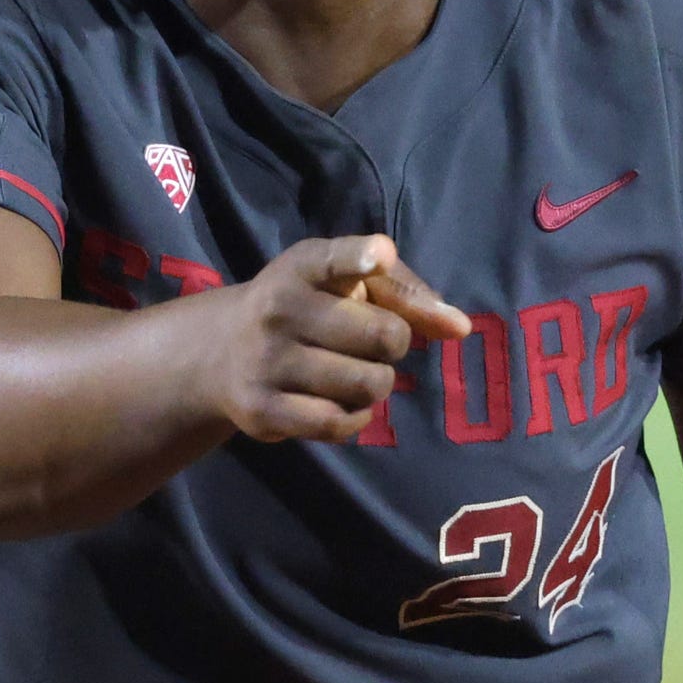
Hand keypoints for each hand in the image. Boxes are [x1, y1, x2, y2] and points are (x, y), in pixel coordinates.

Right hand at [190, 234, 468, 442]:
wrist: (222, 352)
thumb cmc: (311, 307)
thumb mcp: (350, 283)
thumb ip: (407, 294)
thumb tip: (459, 328)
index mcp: (304, 266)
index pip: (336, 259)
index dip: (362, 258)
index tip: (378, 258)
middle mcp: (279, 309)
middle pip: (383, 336)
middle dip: (395, 343)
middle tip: (375, 342)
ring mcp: (267, 361)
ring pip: (368, 385)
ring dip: (378, 383)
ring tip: (357, 371)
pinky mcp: (263, 411)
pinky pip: (340, 423)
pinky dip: (355, 417)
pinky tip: (340, 401)